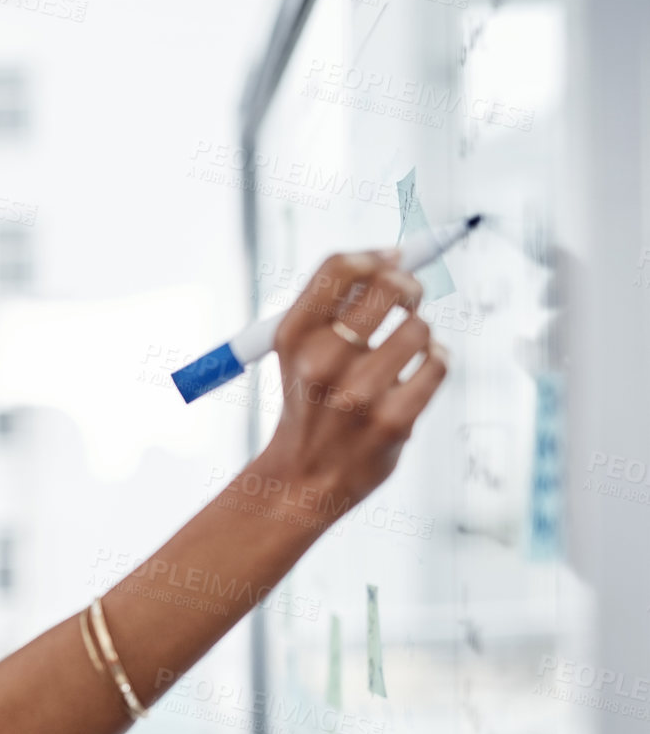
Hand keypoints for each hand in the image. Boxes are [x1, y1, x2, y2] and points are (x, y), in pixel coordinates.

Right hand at [255, 249, 448, 516]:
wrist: (303, 478)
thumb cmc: (309, 405)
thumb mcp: (297, 353)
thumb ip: (332, 309)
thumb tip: (390, 261)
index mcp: (293, 337)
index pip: (340, 268)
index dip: (376, 255)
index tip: (393, 258)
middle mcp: (322, 361)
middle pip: (387, 286)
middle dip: (408, 285)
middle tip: (410, 297)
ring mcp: (359, 393)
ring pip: (420, 328)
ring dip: (422, 331)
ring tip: (408, 348)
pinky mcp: (394, 420)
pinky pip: (439, 365)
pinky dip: (438, 360)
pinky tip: (421, 370)